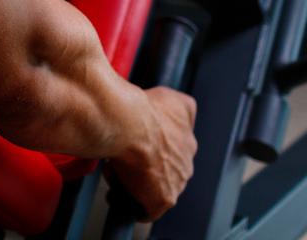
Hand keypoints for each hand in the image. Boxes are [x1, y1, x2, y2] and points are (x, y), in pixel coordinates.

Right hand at [108, 87, 197, 219]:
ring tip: (118, 171)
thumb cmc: (144, 110)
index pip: (174, 151)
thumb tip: (181, 107)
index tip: (141, 145)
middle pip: (166, 171)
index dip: (155, 149)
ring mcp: (177, 183)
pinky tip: (120, 188)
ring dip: (138, 183)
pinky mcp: (163, 200)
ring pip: (155, 188)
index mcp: (188, 141)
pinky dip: (134, 203)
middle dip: (148, 167)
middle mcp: (186, 164)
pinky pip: (148, 209)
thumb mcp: (171, 98)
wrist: (130, 126)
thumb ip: (181, 105)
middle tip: (127, 158)